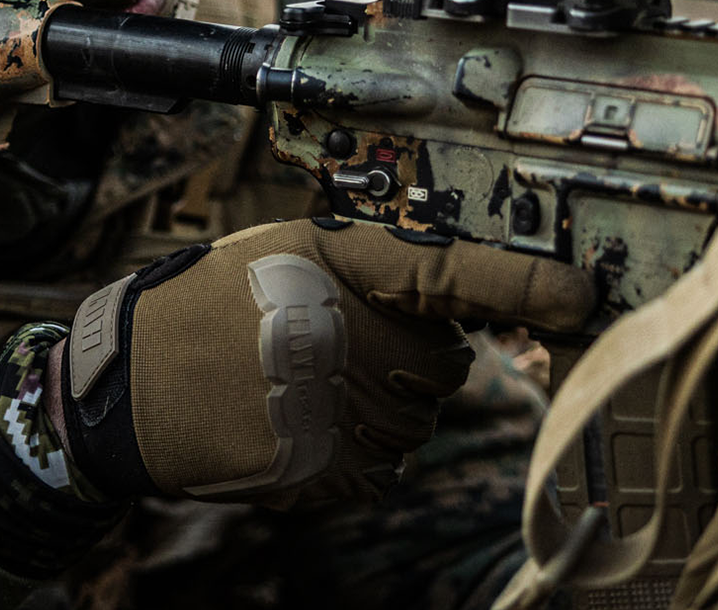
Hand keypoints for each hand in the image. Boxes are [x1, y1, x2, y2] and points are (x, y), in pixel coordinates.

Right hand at [50, 217, 594, 507]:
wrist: (135, 382)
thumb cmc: (216, 303)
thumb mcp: (293, 252)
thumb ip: (379, 265)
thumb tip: (459, 298)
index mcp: (342, 264)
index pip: (456, 272)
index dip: (526, 288)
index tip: (582, 296)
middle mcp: (347, 331)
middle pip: (443, 363)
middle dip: (408, 357)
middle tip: (334, 341)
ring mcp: (336, 405)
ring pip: (417, 420)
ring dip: (380, 409)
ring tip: (305, 383)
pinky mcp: (325, 466)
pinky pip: (383, 465)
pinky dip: (354, 452)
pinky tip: (301, 424)